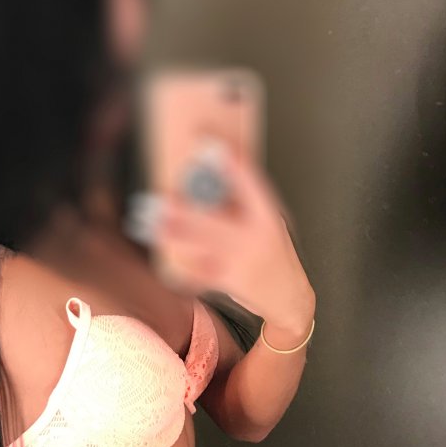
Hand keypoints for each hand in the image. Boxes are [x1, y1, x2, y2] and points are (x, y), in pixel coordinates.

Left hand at [156, 145, 315, 337]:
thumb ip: (247, 206)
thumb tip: (217, 181)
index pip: (251, 186)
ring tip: (155, 223)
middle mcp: (255, 238)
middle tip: (164, 199)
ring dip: (177, 234)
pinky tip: (166, 261)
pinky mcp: (231, 280)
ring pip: (204, 245)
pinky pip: (202, 273)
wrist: (289, 299)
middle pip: (217, 220)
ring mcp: (242, 261)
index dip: (233, 166)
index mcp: (267, 218)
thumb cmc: (277, 257)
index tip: (213, 147)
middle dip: (188, 211)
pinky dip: (183, 267)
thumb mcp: (272, 225)